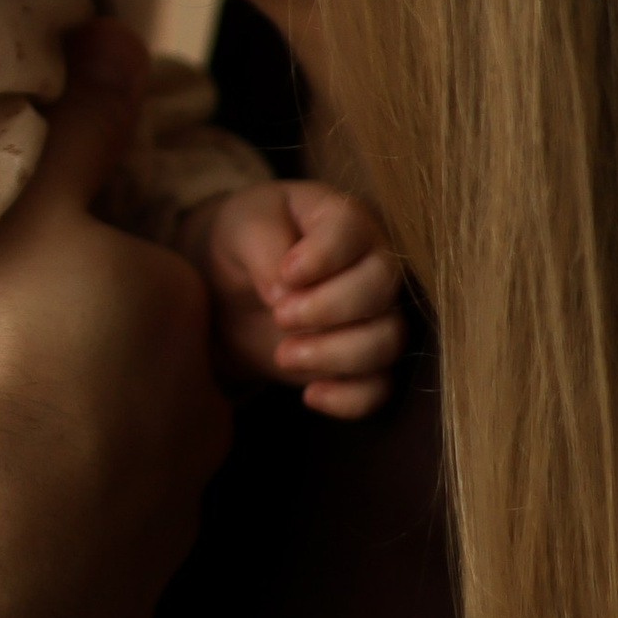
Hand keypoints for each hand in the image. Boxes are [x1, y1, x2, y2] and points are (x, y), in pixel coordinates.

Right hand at [0, 21, 229, 617]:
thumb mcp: (28, 215)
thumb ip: (82, 126)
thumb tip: (119, 29)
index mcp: (183, 328)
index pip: (151, 305)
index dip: (82, 306)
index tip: (15, 320)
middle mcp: (200, 430)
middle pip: (151, 397)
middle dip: (93, 393)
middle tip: (0, 390)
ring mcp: (168, 528)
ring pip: (130, 487)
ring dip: (76, 477)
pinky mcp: (124, 607)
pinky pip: (95, 572)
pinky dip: (57, 560)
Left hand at [185, 178, 402, 419]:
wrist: (230, 290)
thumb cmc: (243, 242)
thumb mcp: (240, 226)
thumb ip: (263, 246)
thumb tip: (284, 292)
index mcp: (345, 219)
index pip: (355, 230)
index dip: (323, 256)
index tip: (286, 273)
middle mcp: (373, 264)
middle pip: (381, 288)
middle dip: (329, 308)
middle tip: (278, 315)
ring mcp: (373, 315)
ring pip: (388, 341)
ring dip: (336, 354)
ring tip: (283, 354)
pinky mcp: (361, 361)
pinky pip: (379, 388)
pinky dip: (350, 398)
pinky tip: (310, 395)